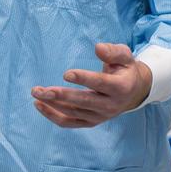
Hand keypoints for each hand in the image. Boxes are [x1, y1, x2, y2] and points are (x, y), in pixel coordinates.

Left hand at [31, 43, 152, 128]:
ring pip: (73, 112)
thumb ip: (112, 51)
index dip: (84, 79)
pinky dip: (53, 116)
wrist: (134, 91)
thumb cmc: (125, 69)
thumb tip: (98, 48)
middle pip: (84, 101)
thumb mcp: (125, 56)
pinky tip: (39, 105)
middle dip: (60, 96)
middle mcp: (112, 105)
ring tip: (36, 93)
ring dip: (53, 104)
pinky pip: (70, 123)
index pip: (101, 84)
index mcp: (121, 87)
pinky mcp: (92, 122)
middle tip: (40, 90)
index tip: (66, 74)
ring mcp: (101, 116)